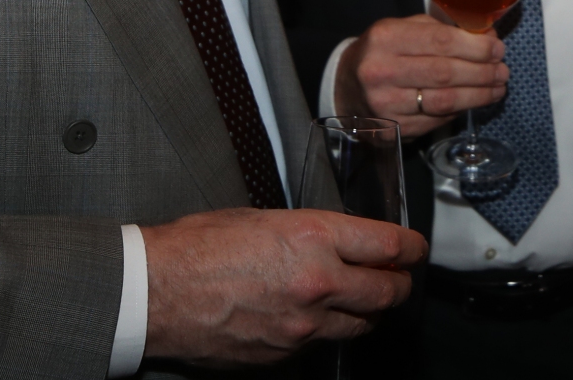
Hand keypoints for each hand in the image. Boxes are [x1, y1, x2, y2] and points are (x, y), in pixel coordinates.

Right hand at [141, 207, 426, 365]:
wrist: (156, 292)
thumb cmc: (198, 247)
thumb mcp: (262, 218)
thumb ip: (308, 232)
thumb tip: (336, 241)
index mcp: (314, 237)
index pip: (390, 246)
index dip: (412, 248)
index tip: (415, 248)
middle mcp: (318, 283)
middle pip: (388, 292)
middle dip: (400, 284)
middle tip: (398, 277)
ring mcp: (303, 325)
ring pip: (362, 324)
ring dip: (368, 311)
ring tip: (361, 298)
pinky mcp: (285, 354)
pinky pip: (323, 342)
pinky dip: (328, 329)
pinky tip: (314, 316)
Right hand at [334, 14, 507, 137]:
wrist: (346, 86)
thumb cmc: (383, 52)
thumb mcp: (403, 29)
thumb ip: (441, 29)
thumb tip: (486, 35)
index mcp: (385, 38)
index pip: (440, 41)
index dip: (475, 46)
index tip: (497, 48)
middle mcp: (381, 71)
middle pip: (445, 73)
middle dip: (482, 72)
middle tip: (502, 70)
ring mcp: (384, 105)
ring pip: (444, 102)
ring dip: (478, 95)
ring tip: (497, 87)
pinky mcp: (391, 130)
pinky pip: (435, 121)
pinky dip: (459, 111)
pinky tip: (473, 102)